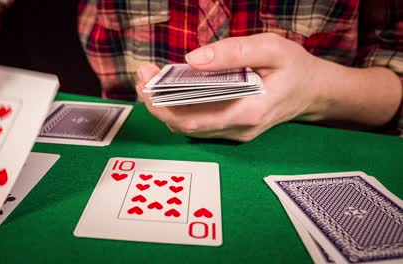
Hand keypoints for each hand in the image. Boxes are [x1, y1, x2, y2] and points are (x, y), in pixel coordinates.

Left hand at [136, 33, 324, 140]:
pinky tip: (171, 88)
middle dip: (156, 103)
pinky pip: (198, 124)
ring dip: (165, 106)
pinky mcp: (231, 130)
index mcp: (249, 112)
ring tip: (151, 80)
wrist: (313, 92)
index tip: (147, 80)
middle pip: (185, 126)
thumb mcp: (272, 49)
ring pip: (188, 127)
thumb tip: (193, 59)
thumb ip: (234, 52)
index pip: (193, 120)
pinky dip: (180, 108)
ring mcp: (234, 133)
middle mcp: (238, 130)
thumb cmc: (294, 68)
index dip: (163, 104)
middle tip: (142, 76)